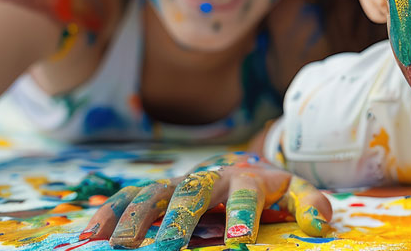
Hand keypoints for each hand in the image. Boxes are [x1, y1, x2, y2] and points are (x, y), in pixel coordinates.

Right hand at [80, 152, 331, 249]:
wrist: (243, 168)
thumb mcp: (296, 193)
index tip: (239, 243)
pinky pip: (127, 199)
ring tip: (119, 247)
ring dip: (135, 219)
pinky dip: (109, 214)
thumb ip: (311, 205)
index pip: (245, 196)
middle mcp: (208, 178)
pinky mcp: (156, 191)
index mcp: (246, 179)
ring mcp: (178, 183)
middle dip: (178, 221)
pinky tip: (91, 236)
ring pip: (153, 194)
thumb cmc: (270, 190)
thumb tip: (320, 224)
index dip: (242, 217)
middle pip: (191, 194)